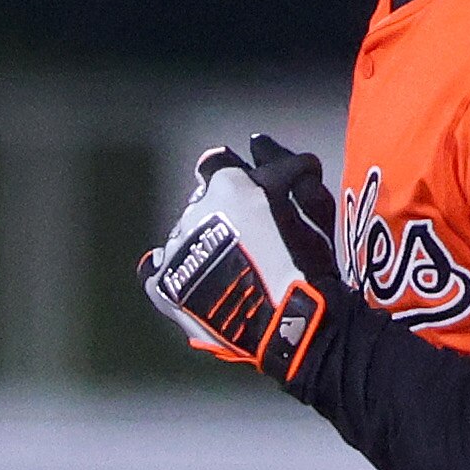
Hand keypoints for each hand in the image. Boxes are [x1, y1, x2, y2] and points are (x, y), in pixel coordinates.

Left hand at [140, 137, 351, 379]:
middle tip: (248, 242)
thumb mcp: (312, 204)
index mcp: (229, 185)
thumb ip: (284, 166)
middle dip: (222, 215)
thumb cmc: (306, 263)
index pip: (220, 165)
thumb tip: (259, 143)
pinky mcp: (162, 285)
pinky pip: (157, 270)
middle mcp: (195, 210)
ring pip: (183, 235)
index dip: (240, 183)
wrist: (288, 325)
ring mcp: (174, 248)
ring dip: (200, 244)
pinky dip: (172, 273)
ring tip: (228, 271)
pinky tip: (191, 282)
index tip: (254, 200)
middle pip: (202, 203)